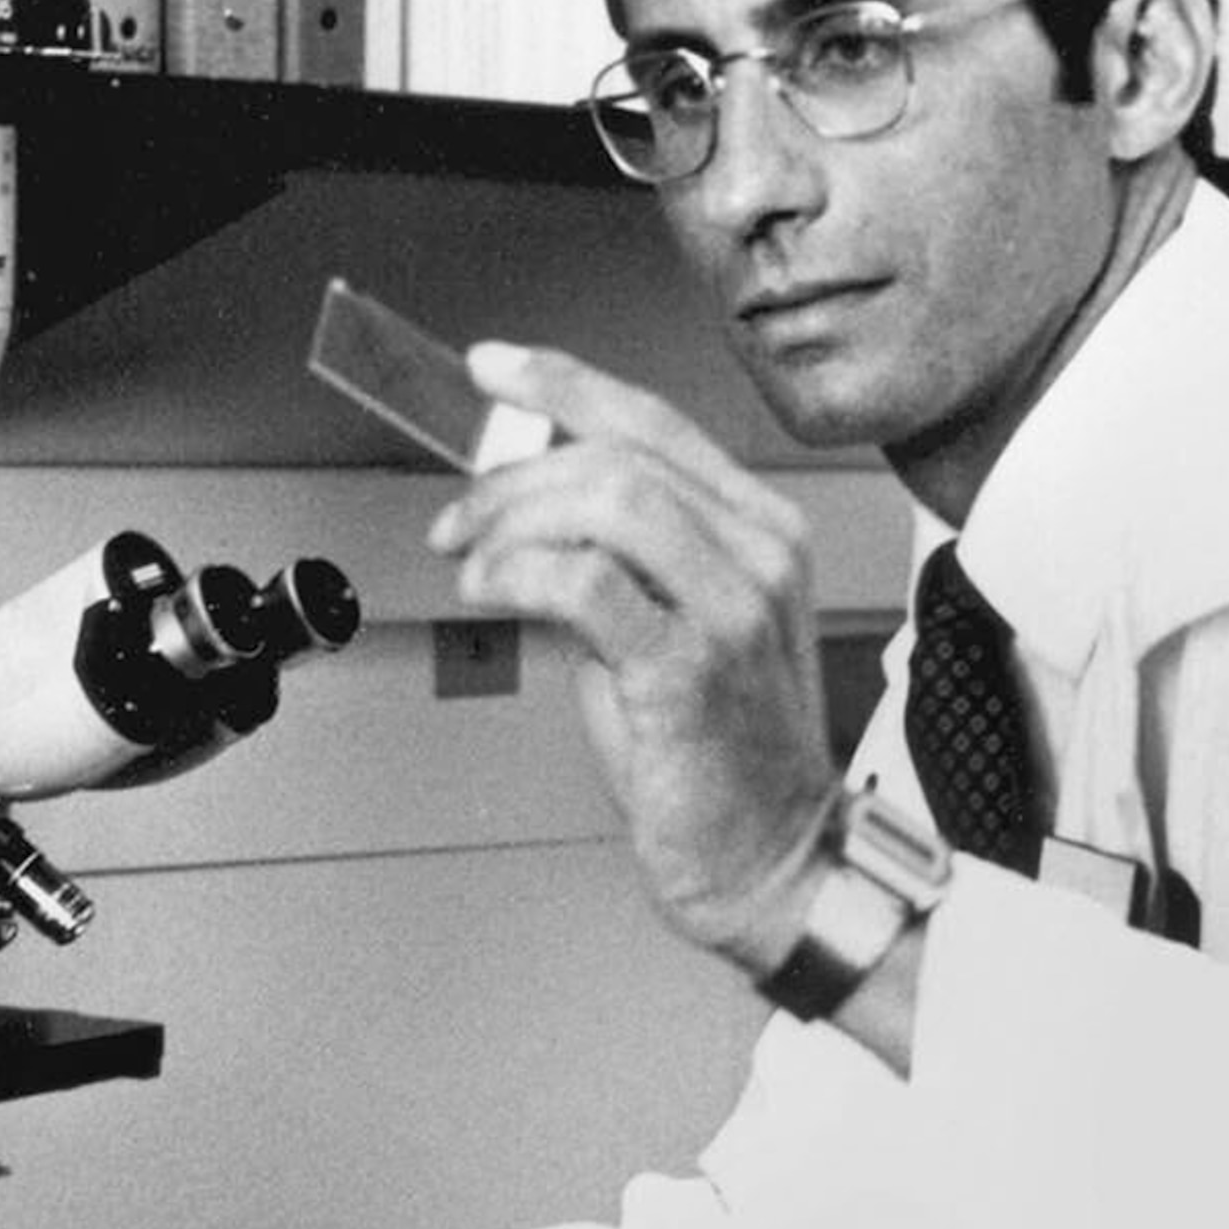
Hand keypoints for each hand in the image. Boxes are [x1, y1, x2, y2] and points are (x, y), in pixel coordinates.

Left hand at [430, 343, 834, 970]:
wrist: (770, 859)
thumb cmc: (715, 755)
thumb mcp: (670, 627)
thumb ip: (615, 559)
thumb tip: (521, 505)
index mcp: (761, 529)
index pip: (654, 420)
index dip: (563, 383)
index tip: (495, 369)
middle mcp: (760, 554)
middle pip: (619, 453)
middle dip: (514, 473)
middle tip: (458, 518)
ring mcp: (734, 608)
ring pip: (606, 500)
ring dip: (512, 520)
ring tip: (472, 561)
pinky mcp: (691, 667)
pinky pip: (586, 582)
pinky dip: (518, 575)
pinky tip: (492, 594)